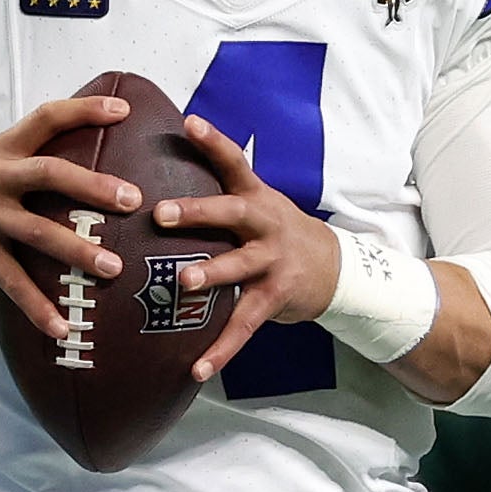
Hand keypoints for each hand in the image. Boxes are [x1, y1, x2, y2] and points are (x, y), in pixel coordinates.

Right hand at [0, 95, 143, 343]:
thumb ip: (31, 160)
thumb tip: (88, 164)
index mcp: (4, 149)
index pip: (47, 119)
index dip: (84, 111)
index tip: (124, 110)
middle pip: (49, 173)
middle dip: (93, 186)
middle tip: (132, 200)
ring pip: (38, 232)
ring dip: (78, 251)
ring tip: (113, 268)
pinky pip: (12, 282)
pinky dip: (38, 307)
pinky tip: (61, 327)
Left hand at [152, 115, 343, 382]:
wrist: (336, 270)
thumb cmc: (276, 234)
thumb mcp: (257, 205)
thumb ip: (217, 194)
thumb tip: (155, 177)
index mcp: (256, 198)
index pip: (234, 162)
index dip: (213, 141)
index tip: (189, 122)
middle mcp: (265, 225)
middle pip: (232, 213)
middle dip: (197, 212)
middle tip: (161, 213)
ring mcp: (272, 263)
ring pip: (239, 268)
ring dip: (210, 274)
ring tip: (181, 282)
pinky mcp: (274, 299)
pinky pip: (243, 325)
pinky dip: (220, 349)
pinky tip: (196, 368)